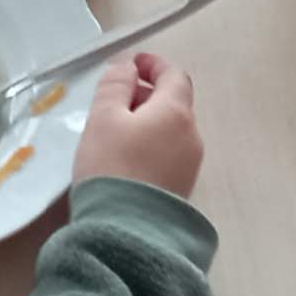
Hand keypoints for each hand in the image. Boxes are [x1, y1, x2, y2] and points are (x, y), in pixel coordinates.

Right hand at [71, 52, 202, 199]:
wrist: (126, 232)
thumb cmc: (112, 166)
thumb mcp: (103, 118)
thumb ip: (115, 85)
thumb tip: (128, 68)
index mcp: (176, 113)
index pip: (174, 76)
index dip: (154, 65)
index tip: (134, 63)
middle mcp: (191, 136)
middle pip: (175, 103)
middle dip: (149, 93)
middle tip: (118, 96)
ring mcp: (190, 165)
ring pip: (172, 129)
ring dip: (150, 119)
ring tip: (118, 128)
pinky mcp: (182, 188)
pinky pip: (170, 152)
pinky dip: (153, 142)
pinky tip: (129, 155)